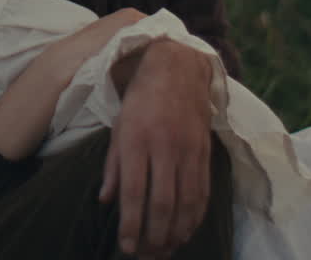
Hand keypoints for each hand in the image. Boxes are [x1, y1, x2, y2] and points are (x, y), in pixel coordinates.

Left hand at [99, 41, 213, 257]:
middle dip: (154, 237)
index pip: (133, 192)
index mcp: (136, 140)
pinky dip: (195, 217)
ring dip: (176, 234)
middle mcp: (163, 148)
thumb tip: (106, 201)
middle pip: (162, 204)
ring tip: (165, 252)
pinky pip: (202, 193)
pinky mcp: (204, 153)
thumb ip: (112, 165)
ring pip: (185, 203)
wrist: (177, 69)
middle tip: (146, 257)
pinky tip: (186, 232)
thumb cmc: (140, 99)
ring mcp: (188, 151)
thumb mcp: (118, 127)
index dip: (131, 224)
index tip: (126, 246)